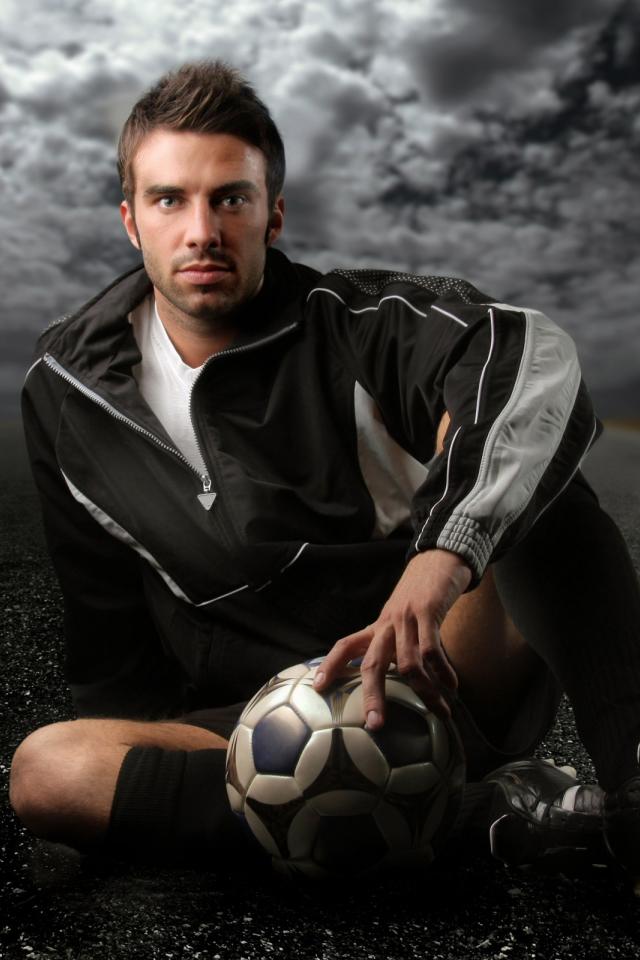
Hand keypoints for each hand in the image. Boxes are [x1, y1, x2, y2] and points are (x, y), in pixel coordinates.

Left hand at [313, 549, 471, 727]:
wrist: (437, 562)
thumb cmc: (418, 598)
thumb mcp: (398, 621)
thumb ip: (393, 646)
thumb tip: (393, 682)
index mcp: (375, 627)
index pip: (345, 645)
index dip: (330, 665)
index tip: (318, 688)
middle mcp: (386, 624)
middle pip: (372, 663)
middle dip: (373, 695)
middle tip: (375, 724)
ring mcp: (407, 618)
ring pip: (408, 663)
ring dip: (425, 691)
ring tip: (441, 711)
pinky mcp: (429, 612)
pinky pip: (433, 650)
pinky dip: (444, 672)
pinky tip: (452, 686)